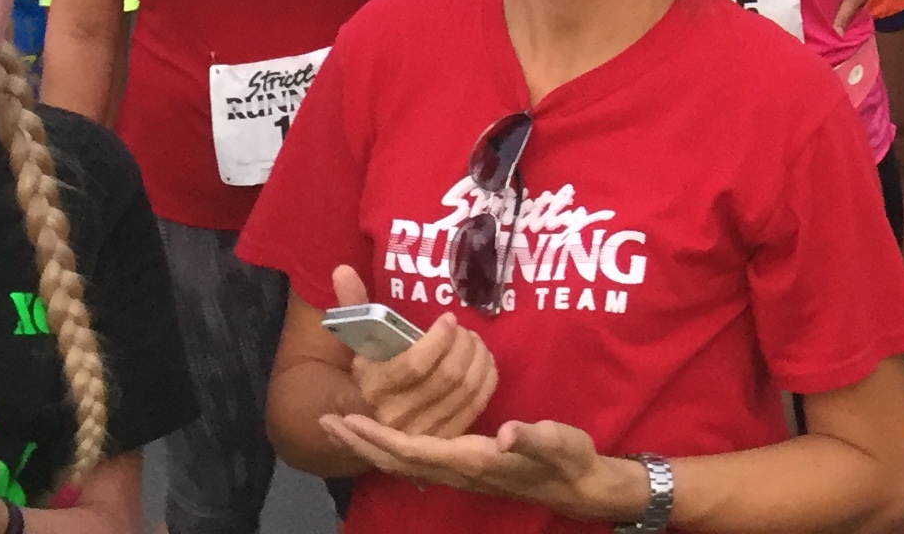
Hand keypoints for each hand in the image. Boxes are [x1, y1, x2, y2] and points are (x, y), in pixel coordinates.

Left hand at [318, 412, 644, 519]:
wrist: (578, 485)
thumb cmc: (568, 459)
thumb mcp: (558, 443)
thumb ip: (534, 437)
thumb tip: (509, 432)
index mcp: (473, 460)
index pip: (414, 450)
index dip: (379, 437)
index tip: (348, 419)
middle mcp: (458, 469)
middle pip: (397, 459)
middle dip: (360, 442)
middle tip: (325, 422)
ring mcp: (459, 471)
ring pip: (403, 462)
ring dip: (369, 445)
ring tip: (342, 427)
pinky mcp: (464, 466)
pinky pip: (416, 460)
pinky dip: (390, 447)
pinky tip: (381, 437)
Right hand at [320, 266, 495, 445]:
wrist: (368, 418)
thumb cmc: (370, 367)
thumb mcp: (358, 338)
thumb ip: (353, 304)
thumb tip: (342, 269)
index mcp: (372, 388)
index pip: (414, 366)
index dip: (437, 340)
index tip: (448, 319)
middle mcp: (396, 416)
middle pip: (446, 377)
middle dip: (463, 346)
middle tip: (464, 329)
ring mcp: (423, 433)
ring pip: (464, 390)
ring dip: (477, 359)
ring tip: (474, 341)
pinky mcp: (445, 439)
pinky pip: (476, 406)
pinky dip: (486, 379)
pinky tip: (483, 361)